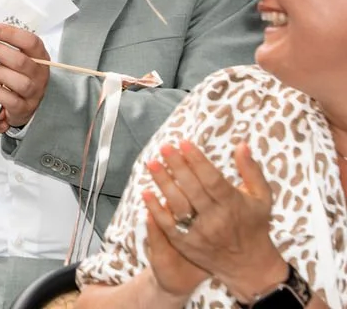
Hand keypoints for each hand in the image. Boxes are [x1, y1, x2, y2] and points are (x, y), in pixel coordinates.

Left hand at [0, 21, 50, 129]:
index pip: (32, 42)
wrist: (18, 103)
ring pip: (19, 82)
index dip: (11, 34)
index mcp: (40, 58)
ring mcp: (34, 93)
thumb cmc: (14, 74)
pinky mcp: (24, 108)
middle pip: (21, 61)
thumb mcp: (14, 58)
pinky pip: (11, 100)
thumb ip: (5, 45)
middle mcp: (40, 75)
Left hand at [144, 140, 283, 299]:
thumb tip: (242, 145)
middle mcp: (216, 219)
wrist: (250, 265)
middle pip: (193, 189)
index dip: (198, 161)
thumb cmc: (254, 225)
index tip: (184, 142)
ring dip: (164, 183)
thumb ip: (251, 171)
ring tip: (152, 163)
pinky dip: (156, 210)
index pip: (212, 179)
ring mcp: (200, 232)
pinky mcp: (187, 243)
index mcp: (233, 205)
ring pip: (179, 205)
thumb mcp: (262, 198)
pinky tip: (146, 193)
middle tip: (164, 147)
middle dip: (177, 166)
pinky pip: (168, 225)